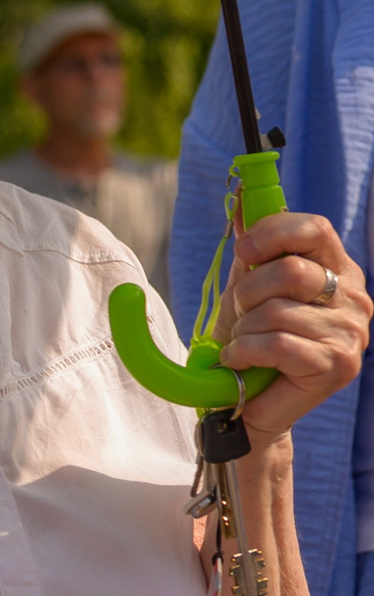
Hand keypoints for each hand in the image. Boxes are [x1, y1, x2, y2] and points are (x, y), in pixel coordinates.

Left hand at [216, 210, 370, 441]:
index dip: (272, 233)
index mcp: (337, 269)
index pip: (316, 228)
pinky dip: (245, 351)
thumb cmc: (252, 335)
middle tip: (243, 312)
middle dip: (249, 292)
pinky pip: (278, 344)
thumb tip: (244, 200)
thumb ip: (253, 248)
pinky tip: (243, 361)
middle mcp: (353, 298)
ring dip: (245, 329)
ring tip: (245, 343)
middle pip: (292, 270)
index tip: (243, 252)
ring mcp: (351, 333)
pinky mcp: (338, 366)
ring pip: (278, 311)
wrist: (249, 395)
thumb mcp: (249, 285)